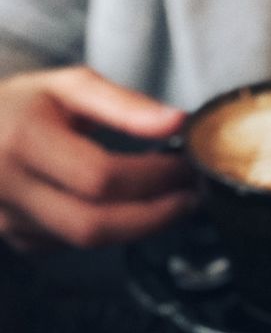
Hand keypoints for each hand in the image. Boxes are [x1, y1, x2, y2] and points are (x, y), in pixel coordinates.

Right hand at [0, 66, 194, 250]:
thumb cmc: (22, 105)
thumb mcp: (68, 87)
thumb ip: (124, 104)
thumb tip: (177, 122)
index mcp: (23, 139)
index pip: (100, 176)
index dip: (152, 178)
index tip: (185, 167)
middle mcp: (8, 186)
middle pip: (95, 224)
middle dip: (155, 216)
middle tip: (190, 197)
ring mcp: (9, 219)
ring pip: (88, 242)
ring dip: (139, 227)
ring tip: (170, 203)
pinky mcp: (17, 238)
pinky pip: (73, 246)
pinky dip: (109, 232)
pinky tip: (127, 211)